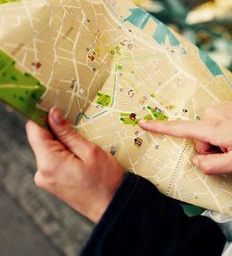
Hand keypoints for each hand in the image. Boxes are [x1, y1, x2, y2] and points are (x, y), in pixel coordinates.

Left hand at [26, 107, 124, 222]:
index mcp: (49, 163)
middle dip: (58, 132)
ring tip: (85, 149)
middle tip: (81, 131)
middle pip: (42, 140)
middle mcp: (41, 172)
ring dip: (64, 144)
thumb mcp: (90, 151)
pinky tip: (83, 159)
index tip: (56, 108)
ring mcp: (46, 180)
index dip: (43, 116)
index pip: (34, 130)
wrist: (113, 207)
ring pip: (49, 151)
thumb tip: (52, 114)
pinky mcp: (52, 184)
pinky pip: (54, 162)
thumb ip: (68, 133)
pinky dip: (65, 155)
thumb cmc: (106, 181)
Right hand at [140, 102, 231, 174]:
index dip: (160, 128)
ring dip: (220, 142)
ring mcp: (218, 109)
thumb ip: (211, 165)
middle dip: (212, 150)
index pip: (180, 129)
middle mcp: (211, 114)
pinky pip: (216, 126)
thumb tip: (196, 161)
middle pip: (199, 141)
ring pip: (208, 135)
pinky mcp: (225, 107)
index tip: (142, 123)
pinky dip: (224, 134)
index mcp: (211, 128)